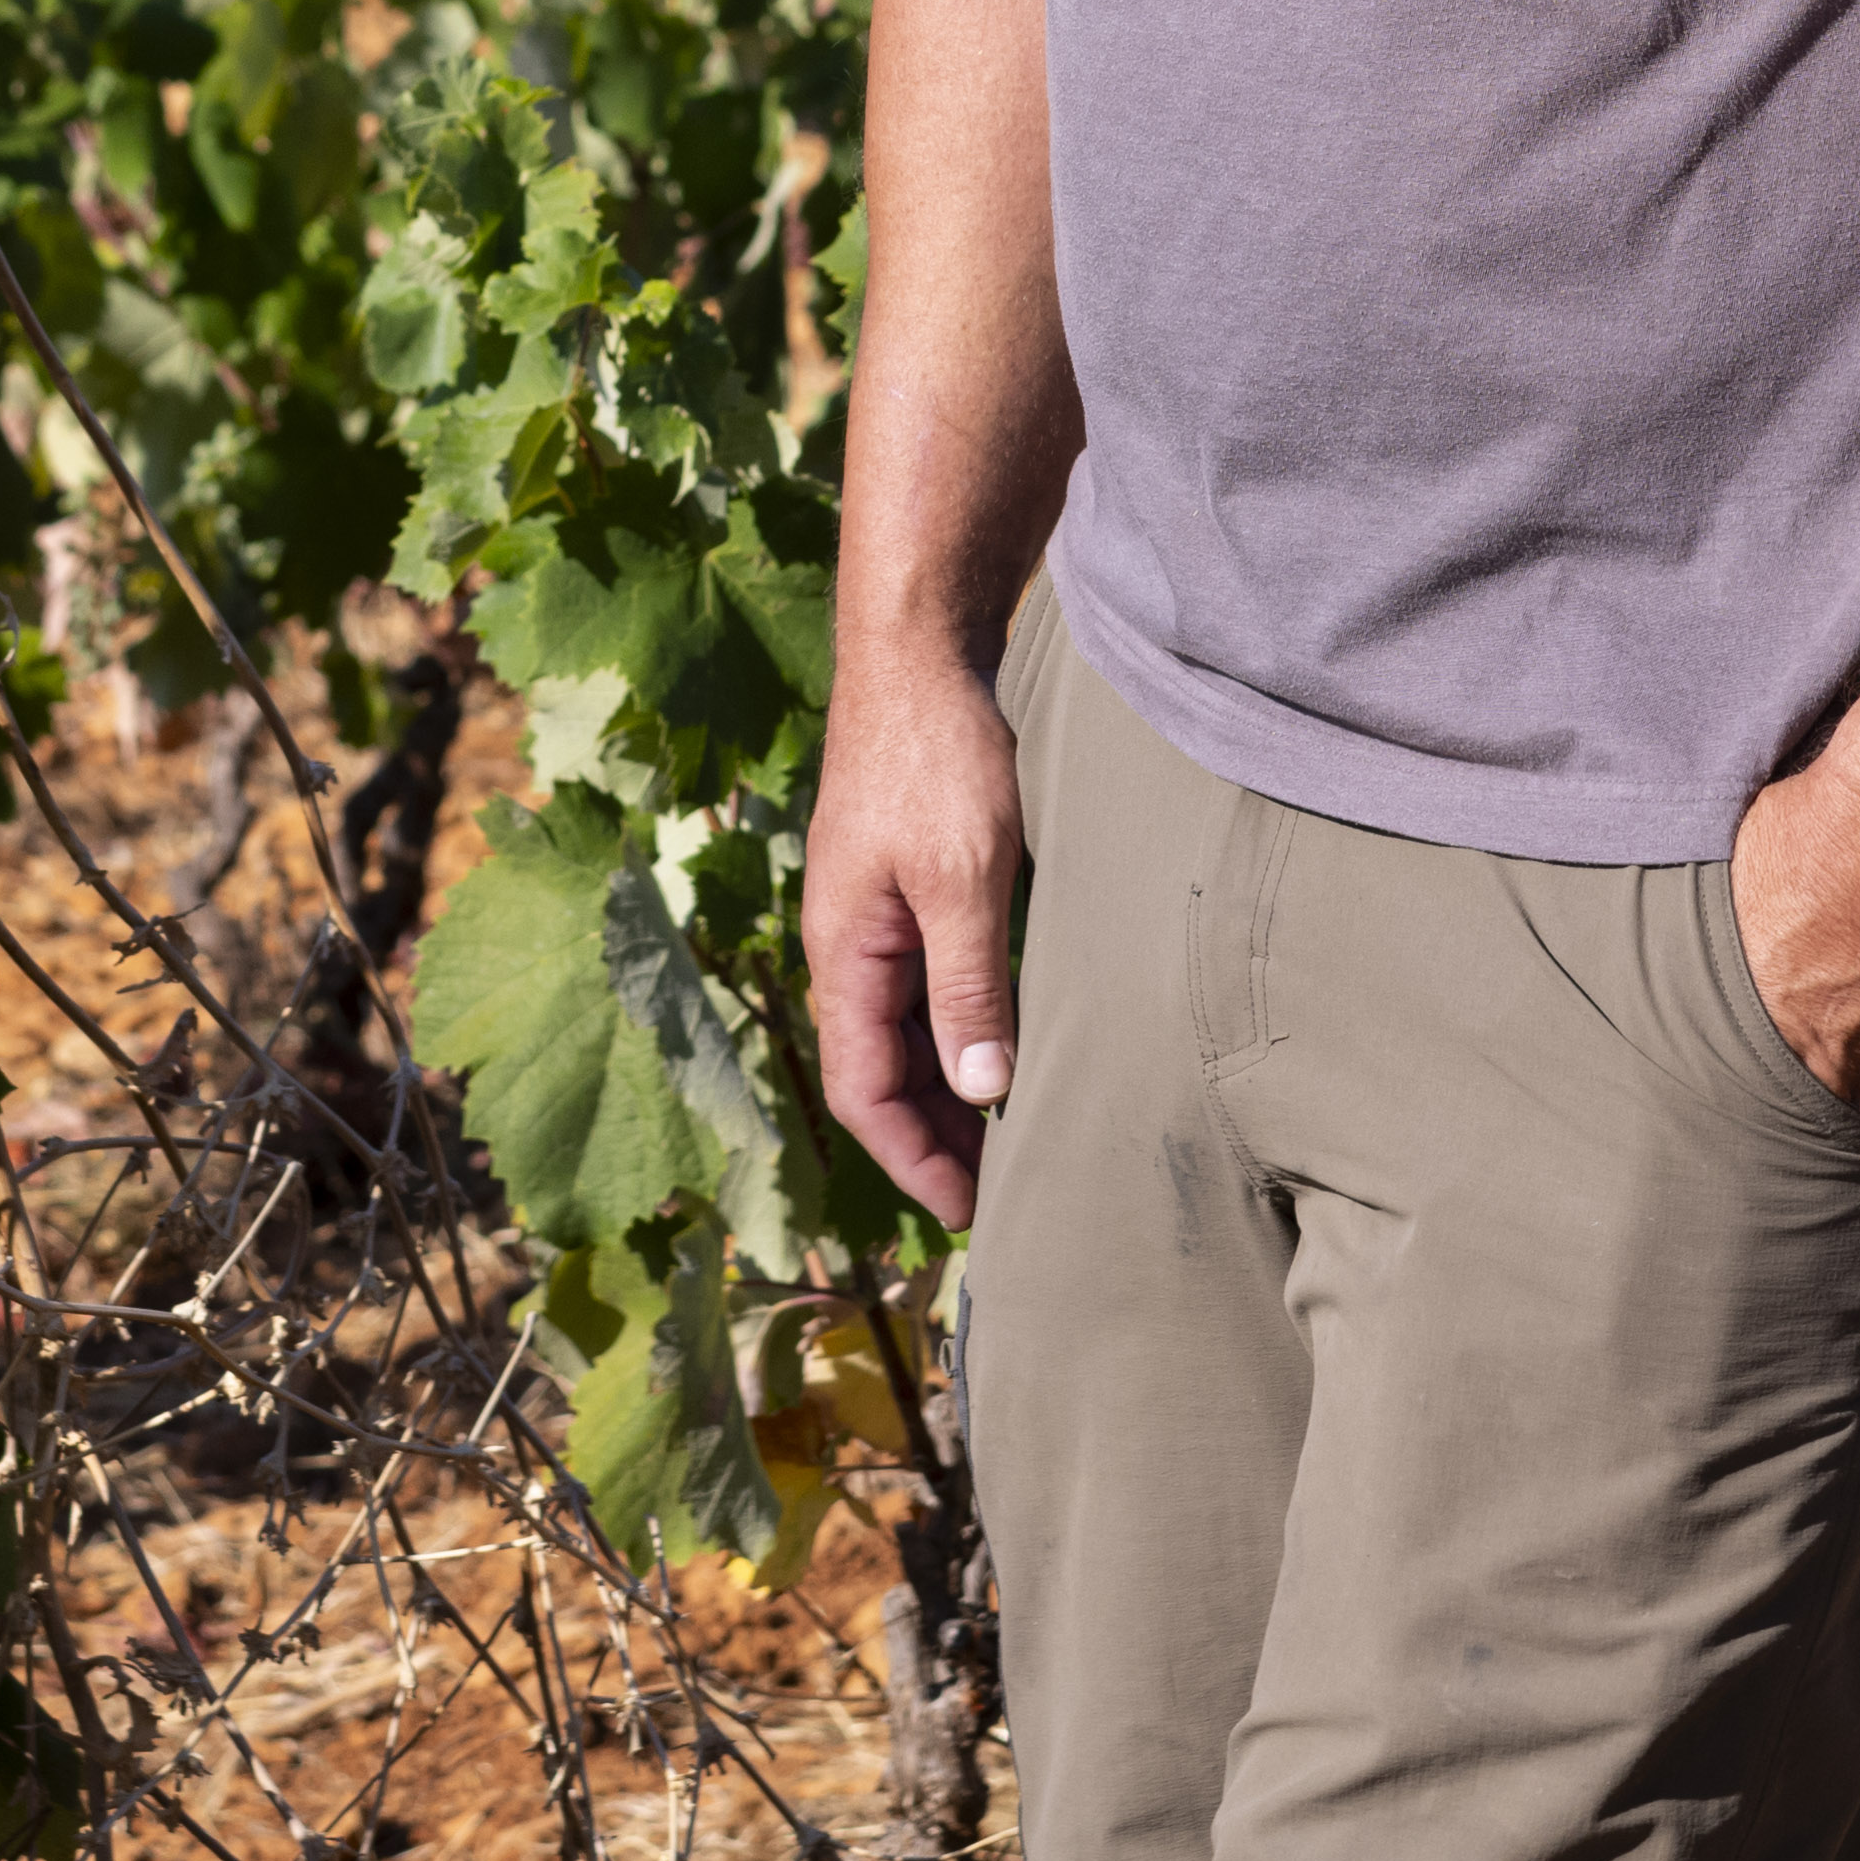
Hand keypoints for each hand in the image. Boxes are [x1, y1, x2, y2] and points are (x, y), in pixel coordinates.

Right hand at [805, 631, 1029, 1224]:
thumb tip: (983, 1091)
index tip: (971, 1206)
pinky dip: (962, 1031)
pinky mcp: (909, 889)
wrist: (921, 654)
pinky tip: (1009, 1046)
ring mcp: (877, 917)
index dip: (913, 1156)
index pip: (862, 1088)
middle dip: (937, 1136)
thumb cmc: (938, 757)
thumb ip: (969, 987)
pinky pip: (926, 986)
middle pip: (882, 1071)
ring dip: (952, 1088)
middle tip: (1008, 1187)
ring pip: (906, 1031)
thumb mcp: (964, 879)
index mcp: (844, 952)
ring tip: (1015, 1134)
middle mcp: (850, 946)